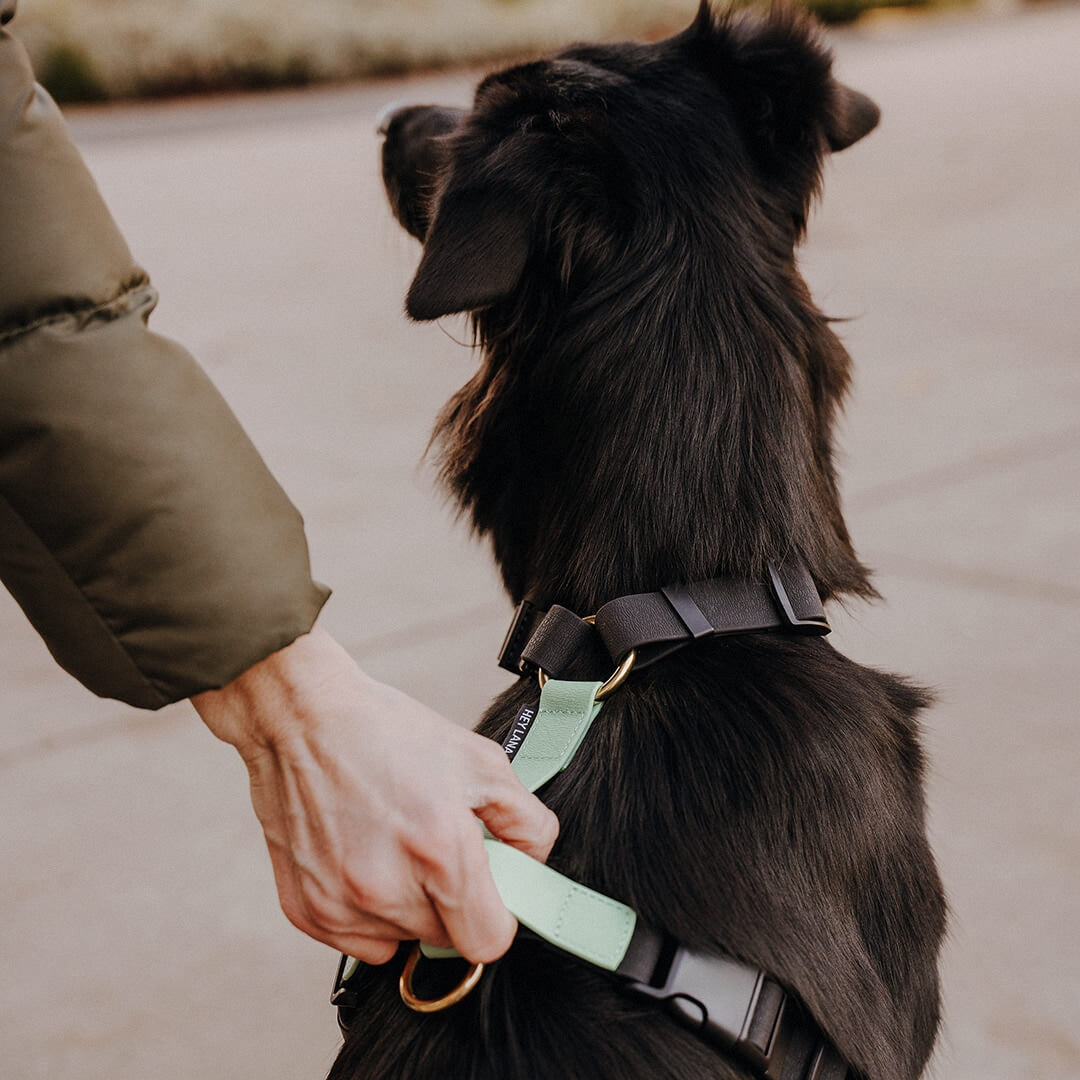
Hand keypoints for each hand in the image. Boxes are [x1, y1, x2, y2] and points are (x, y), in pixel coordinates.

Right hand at [191, 626, 557, 963]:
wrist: (301, 717)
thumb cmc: (387, 732)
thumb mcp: (479, 759)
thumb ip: (526, 821)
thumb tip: (533, 865)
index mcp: (440, 849)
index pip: (488, 941)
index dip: (497, 916)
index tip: (489, 890)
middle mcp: (387, 889)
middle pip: (444, 939)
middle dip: (451, 902)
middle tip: (436, 851)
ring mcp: (340, 905)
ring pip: (400, 940)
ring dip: (407, 907)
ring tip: (392, 845)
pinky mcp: (306, 911)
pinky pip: (357, 940)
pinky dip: (366, 911)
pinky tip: (361, 857)